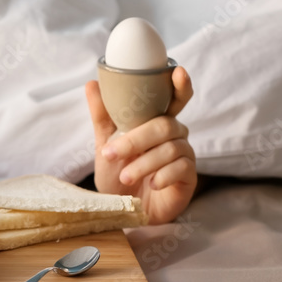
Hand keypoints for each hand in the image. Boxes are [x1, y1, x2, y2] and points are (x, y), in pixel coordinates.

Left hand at [85, 67, 196, 224]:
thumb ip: (103, 115)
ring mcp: (184, 156)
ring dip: (143, 163)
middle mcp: (175, 135)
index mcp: (156, 123)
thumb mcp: (105, 144)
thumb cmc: (119, 174)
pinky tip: (152, 184)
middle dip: (135, 140)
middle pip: (164, 126)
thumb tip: (92, 83)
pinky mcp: (189, 178)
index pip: (175, 99)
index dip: (180, 85)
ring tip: (124, 177)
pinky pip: (182, 168)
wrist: (124, 209)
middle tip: (111, 154)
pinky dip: (162, 175)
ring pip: (171, 148)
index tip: (178, 72)